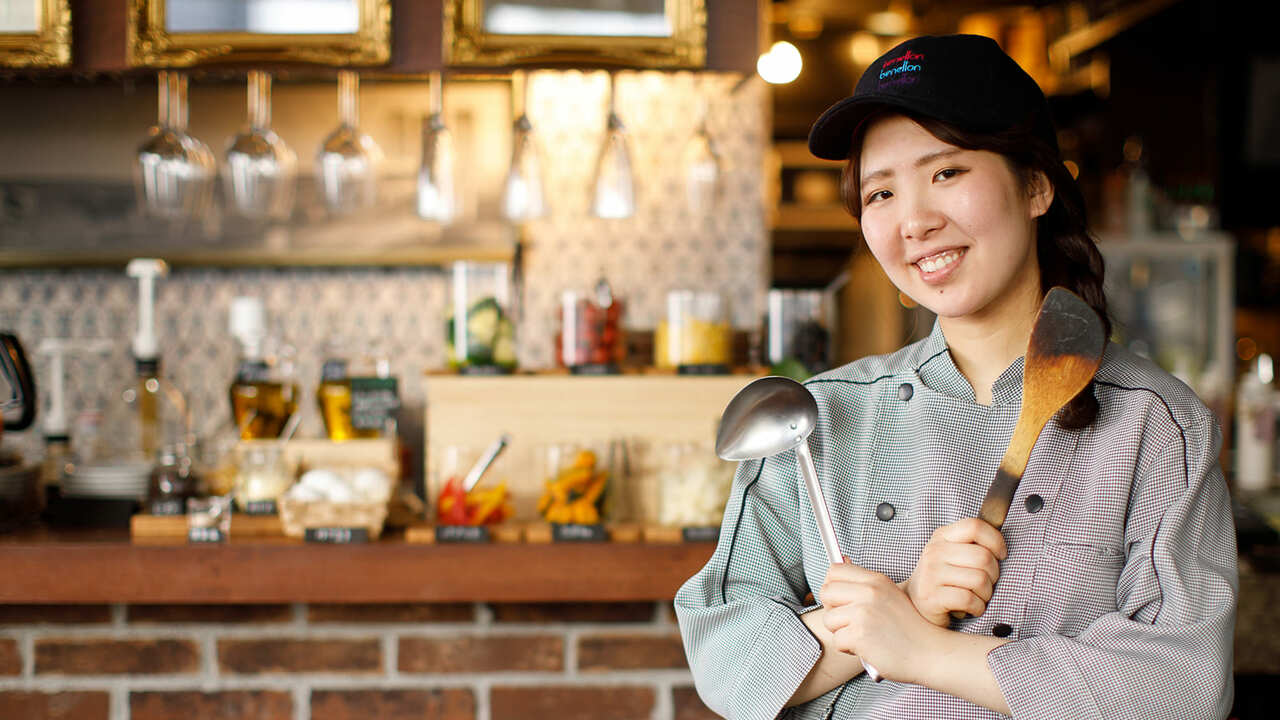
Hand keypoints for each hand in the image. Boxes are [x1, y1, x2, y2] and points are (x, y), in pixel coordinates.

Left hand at [820, 562, 943, 682]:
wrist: (930, 653)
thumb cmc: (909, 628)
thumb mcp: (890, 595)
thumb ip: (865, 583)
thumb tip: (841, 560)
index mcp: (876, 580)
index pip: (835, 570)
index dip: (833, 586)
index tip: (842, 600)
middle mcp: (869, 592)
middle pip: (826, 592)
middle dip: (833, 610)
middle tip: (850, 622)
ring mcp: (864, 612)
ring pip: (829, 619)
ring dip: (841, 632)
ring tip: (862, 636)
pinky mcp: (860, 635)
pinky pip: (837, 641)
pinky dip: (849, 649)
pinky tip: (867, 648)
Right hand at [903, 518, 1006, 626]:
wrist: (915, 603)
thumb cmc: (944, 578)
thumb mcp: (953, 553)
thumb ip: (973, 544)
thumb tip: (1003, 545)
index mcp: (942, 536)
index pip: (975, 526)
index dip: (995, 540)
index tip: (1001, 555)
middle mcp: (934, 551)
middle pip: (983, 557)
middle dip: (994, 574)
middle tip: (987, 582)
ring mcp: (931, 573)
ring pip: (979, 579)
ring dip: (986, 593)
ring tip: (978, 596)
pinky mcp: (931, 596)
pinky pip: (969, 599)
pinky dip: (978, 607)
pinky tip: (972, 608)